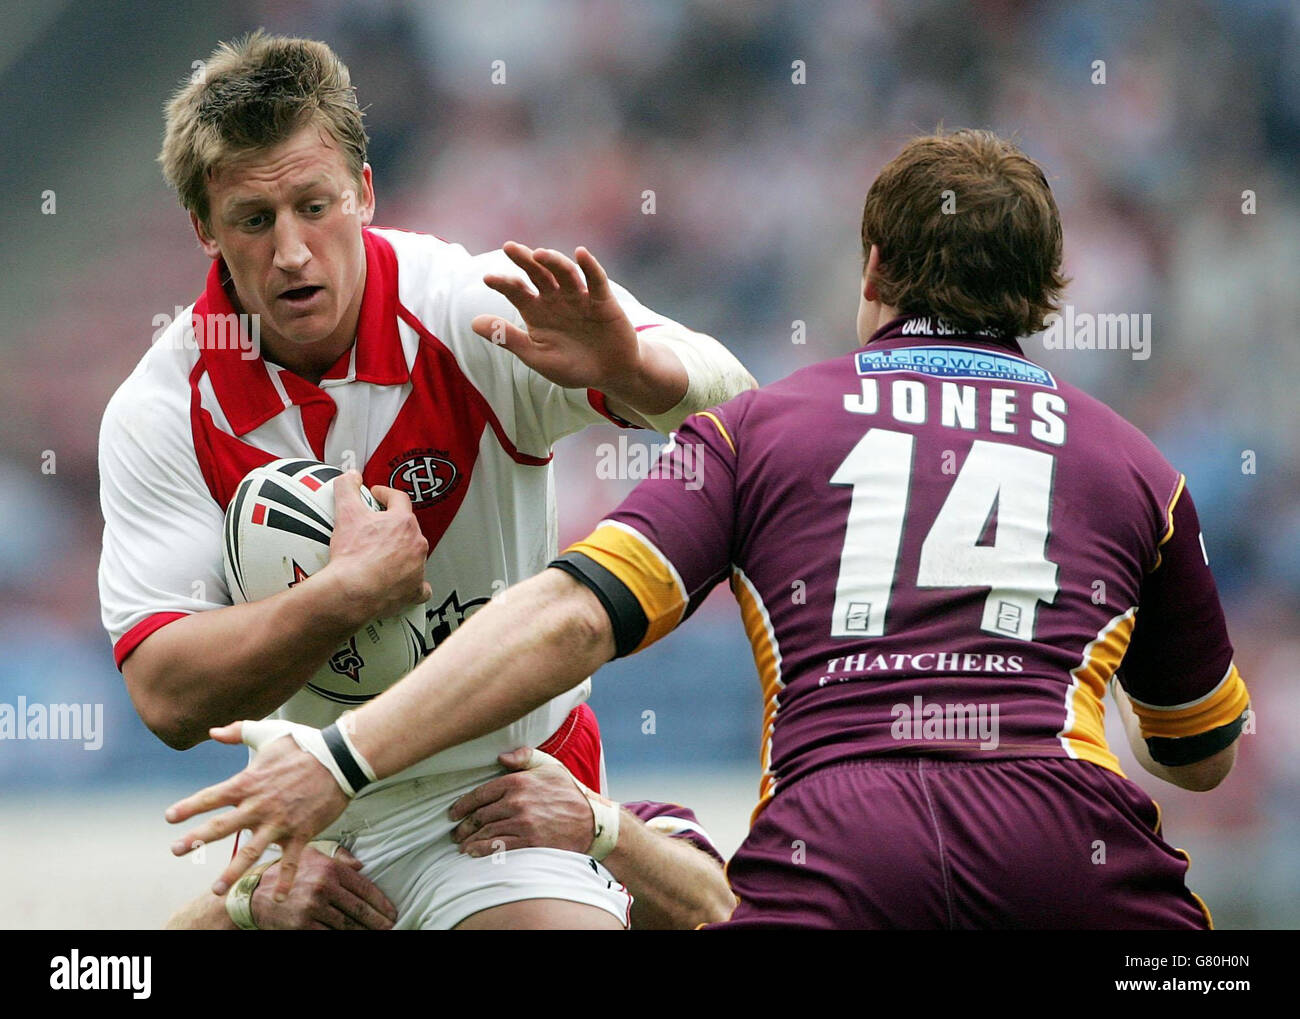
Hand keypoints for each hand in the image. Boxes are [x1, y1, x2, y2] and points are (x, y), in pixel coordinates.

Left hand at [166, 721, 350, 901]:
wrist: (340, 758)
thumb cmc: (303, 744)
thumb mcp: (268, 732)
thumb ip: (238, 731)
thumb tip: (211, 732)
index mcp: (248, 782)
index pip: (211, 797)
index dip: (188, 807)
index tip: (170, 818)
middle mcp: (259, 805)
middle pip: (221, 828)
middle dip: (196, 840)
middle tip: (176, 850)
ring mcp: (280, 822)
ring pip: (251, 852)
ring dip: (232, 873)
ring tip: (216, 890)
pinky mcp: (301, 832)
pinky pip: (290, 861)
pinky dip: (283, 880)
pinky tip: (277, 897)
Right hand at [251, 845, 396, 929]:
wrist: (254, 894)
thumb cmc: (287, 873)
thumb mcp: (312, 855)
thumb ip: (339, 858)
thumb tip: (361, 865)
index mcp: (330, 868)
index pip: (364, 888)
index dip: (381, 903)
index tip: (392, 912)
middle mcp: (323, 886)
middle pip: (359, 909)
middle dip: (378, 921)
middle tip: (391, 927)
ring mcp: (312, 907)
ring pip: (347, 925)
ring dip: (363, 931)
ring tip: (376, 933)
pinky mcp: (302, 925)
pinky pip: (329, 935)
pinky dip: (343, 937)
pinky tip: (353, 937)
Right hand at [324, 471, 430, 620]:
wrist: (352, 591)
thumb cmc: (352, 556)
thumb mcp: (346, 513)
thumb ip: (347, 488)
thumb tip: (350, 476)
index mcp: (403, 522)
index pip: (399, 499)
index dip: (386, 494)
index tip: (377, 496)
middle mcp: (416, 543)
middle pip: (408, 527)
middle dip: (393, 525)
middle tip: (376, 528)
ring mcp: (418, 567)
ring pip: (414, 554)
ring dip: (402, 552)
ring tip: (383, 555)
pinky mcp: (414, 589)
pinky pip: (419, 585)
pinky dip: (412, 583)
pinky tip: (402, 582)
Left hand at [448, 747, 594, 856]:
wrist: (591, 821)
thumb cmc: (569, 792)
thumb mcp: (550, 766)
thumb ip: (524, 757)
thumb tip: (500, 757)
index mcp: (518, 781)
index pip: (480, 793)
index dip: (462, 805)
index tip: (453, 813)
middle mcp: (517, 802)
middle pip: (480, 815)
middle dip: (464, 826)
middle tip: (456, 833)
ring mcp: (522, 823)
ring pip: (486, 832)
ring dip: (469, 840)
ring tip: (462, 845)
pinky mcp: (529, 842)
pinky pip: (498, 847)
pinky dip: (482, 850)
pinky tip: (473, 852)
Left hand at [471, 243, 640, 390]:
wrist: (610, 374)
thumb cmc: (571, 366)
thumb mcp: (537, 357)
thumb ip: (509, 338)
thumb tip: (473, 323)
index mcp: (536, 311)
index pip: (516, 291)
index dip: (503, 283)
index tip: (488, 278)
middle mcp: (555, 298)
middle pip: (537, 273)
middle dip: (524, 260)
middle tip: (510, 248)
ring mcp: (579, 297)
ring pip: (564, 273)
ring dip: (553, 261)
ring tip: (540, 254)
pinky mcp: (603, 300)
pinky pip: (595, 280)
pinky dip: (589, 266)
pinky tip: (580, 254)